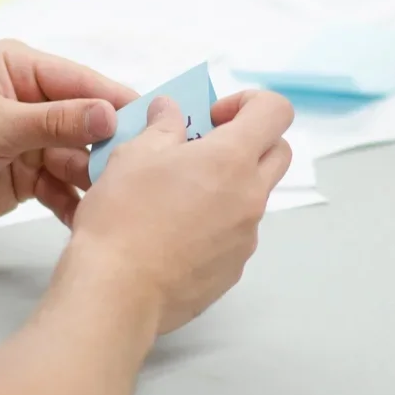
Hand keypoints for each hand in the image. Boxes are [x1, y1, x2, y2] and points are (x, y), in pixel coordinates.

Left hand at [0, 40, 137, 236]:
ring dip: (95, 180)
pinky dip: (74, 202)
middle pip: (89, 123)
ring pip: (81, 158)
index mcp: (23, 69)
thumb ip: (55, 122)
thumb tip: (111, 115)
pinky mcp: (30, 174)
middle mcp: (34, 100)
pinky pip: (64, 185)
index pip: (85, 83)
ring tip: (115, 202)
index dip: (119, 105)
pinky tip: (87, 219)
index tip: (156, 127)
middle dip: (110, 148)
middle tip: (139, 174)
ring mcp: (33, 139)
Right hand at [67, 91, 293, 334]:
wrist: (117, 291)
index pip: (275, 111)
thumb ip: (162, 126)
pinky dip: (215, 223)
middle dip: (248, 141)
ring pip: (253, 196)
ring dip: (228, 185)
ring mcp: (246, 237)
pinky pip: (235, 233)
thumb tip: (170, 110)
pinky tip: (172, 234)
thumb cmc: (123, 216)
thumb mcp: (133, 155)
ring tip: (176, 196)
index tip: (212, 118)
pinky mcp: (233, 269)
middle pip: (278, 152)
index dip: (249, 103)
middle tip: (202, 149)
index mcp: (232, 159)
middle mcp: (250, 197)